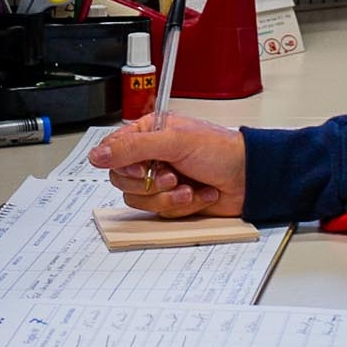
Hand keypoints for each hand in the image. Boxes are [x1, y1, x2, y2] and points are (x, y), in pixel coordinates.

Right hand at [89, 113, 246, 216]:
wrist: (249, 178)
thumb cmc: (221, 151)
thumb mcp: (174, 141)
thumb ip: (133, 147)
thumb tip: (97, 155)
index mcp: (149, 133)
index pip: (114, 151)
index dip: (123, 164)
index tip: (141, 167)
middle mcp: (152, 157)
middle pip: (123, 179)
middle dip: (151, 184)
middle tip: (172, 176)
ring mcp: (161, 181)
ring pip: (140, 199)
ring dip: (168, 197)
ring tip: (189, 187)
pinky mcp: (172, 202)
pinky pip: (160, 212)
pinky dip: (183, 206)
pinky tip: (199, 194)